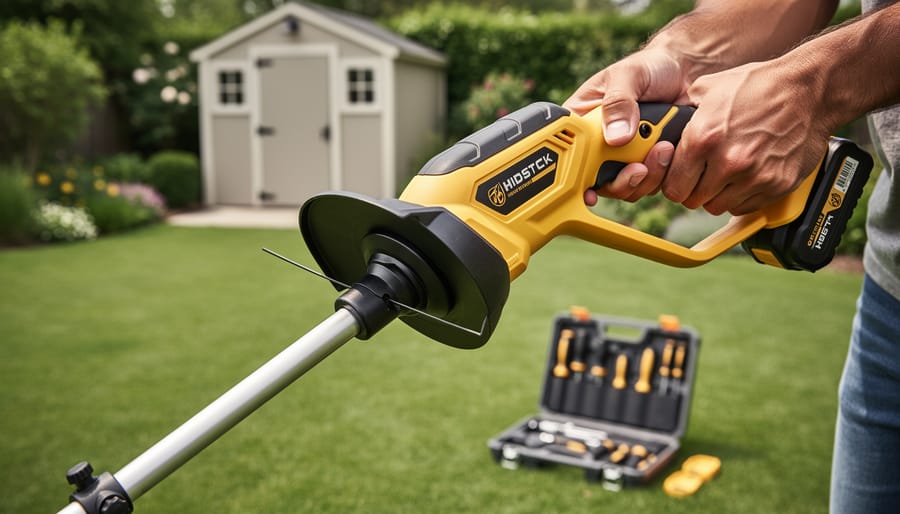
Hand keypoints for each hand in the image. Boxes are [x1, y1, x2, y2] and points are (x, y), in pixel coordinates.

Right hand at [564, 48, 687, 203]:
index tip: (590, 189)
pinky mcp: (647, 165)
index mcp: (581, 124)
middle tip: (640, 167)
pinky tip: (671, 149)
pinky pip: (650, 184)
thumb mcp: (628, 75)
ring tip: (663, 148)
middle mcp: (598, 146)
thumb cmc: (648, 68)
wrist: (684, 72)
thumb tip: (615, 138)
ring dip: (648, 176)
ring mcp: (623, 159)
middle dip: (622, 180)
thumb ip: (619, 102)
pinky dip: (663, 173)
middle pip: (599, 182)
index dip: (575, 178)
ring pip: (627, 188)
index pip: (568, 156)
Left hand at [663, 59, 831, 214]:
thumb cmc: (759, 85)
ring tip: (724, 174)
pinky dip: (742, 197)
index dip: (673, 183)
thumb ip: (681, 114)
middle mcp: (728, 161)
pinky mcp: (777, 185)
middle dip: (693, 190)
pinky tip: (745, 176)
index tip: (679, 178)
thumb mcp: (708, 88)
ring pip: (718, 207)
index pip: (673, 187)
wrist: (809, 89)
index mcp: (704, 139)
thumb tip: (662, 129)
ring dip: (717, 195)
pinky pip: (746, 206)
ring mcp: (755, 176)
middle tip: (701, 176)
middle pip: (693, 201)